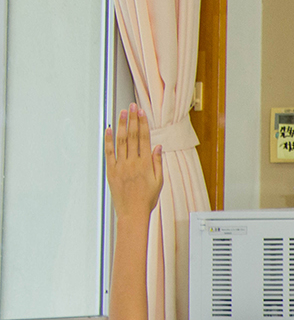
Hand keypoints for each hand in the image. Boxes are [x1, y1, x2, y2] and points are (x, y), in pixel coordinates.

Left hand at [104, 105, 163, 224]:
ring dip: (121, 126)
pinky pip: (109, 152)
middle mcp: (132, 162)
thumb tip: (158, 147)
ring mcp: (120, 165)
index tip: (142, 113)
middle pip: (132, 136)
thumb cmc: (147, 199)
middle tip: (132, 107)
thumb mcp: (159, 181)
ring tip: (122, 113)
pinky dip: (108, 140)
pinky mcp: (111, 170)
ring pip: (121, 141)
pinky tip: (108, 130)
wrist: (132, 212)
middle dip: (132, 120)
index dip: (143, 124)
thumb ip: (157, 162)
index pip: (144, 139)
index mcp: (145, 164)